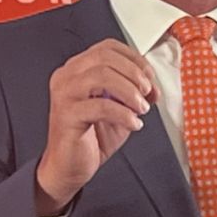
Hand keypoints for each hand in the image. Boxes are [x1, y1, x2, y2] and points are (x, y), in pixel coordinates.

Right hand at [36, 39, 156, 214]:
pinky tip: (133, 124)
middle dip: (135, 73)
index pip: (108, 48)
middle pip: (105, 57)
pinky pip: (101, 106)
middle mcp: (67, 77)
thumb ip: (132, 92)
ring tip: (141, 109)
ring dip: (130, 91)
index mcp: (77, 69)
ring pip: (102, 75)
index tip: (150, 78)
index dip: (135, 60)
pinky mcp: (66, 115)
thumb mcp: (118, 108)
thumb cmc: (90, 138)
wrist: (69, 168)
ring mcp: (64, 94)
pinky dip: (124, 114)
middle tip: (148, 93)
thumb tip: (152, 86)